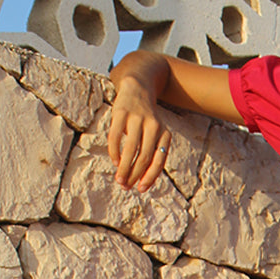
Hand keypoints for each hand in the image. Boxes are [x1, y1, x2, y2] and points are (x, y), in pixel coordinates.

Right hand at [107, 76, 171, 191]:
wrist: (138, 89)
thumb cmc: (146, 120)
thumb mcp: (155, 135)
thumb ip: (152, 154)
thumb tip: (141, 180)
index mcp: (165, 134)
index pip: (158, 161)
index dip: (150, 177)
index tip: (141, 189)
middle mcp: (153, 126)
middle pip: (144, 157)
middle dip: (134, 175)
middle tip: (125, 186)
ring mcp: (137, 118)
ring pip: (130, 150)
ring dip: (124, 168)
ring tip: (119, 179)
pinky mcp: (121, 112)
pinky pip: (115, 137)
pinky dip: (114, 152)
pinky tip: (114, 162)